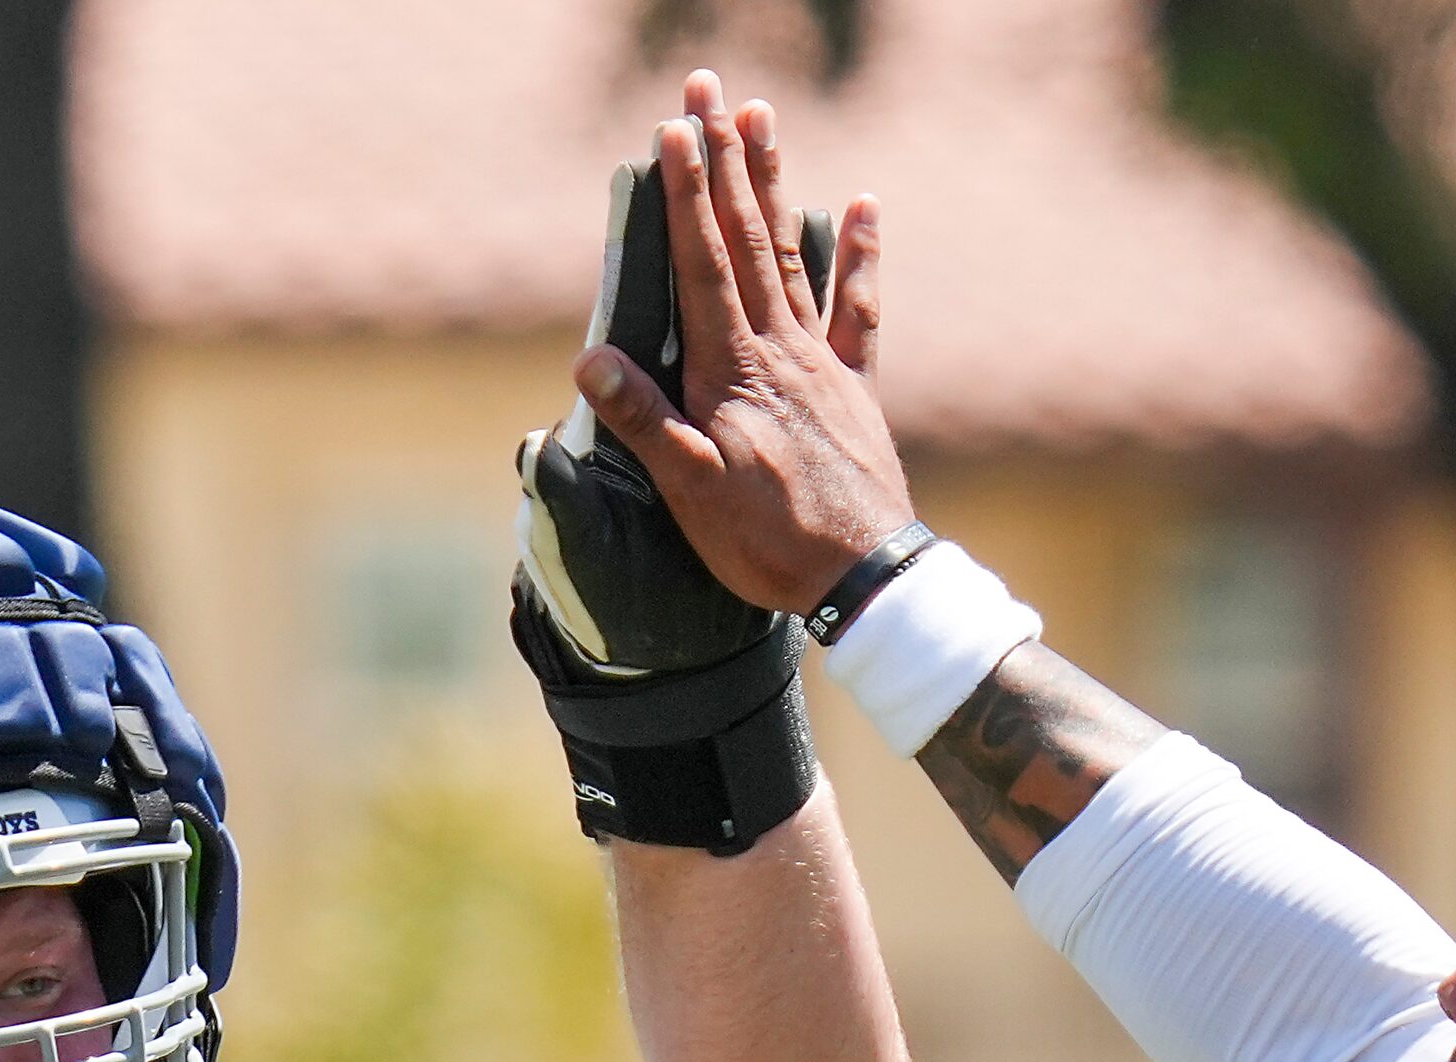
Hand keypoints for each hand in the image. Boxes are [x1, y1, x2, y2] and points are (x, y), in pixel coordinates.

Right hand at [569, 71, 914, 617]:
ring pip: (793, 256)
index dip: (685, 196)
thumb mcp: (691, 492)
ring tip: (760, 118)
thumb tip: (591, 359)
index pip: (703, 265)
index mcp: (733, 370)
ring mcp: (822, 363)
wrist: (864, 578)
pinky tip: (863, 203)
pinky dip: (860, 254)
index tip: (671, 130)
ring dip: (773, 185)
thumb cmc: (769, 542)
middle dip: (722, 163)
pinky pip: (860, 309)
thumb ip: (645, 423)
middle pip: (747, 240)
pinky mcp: (855, 388)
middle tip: (707, 90)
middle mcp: (780, 350)